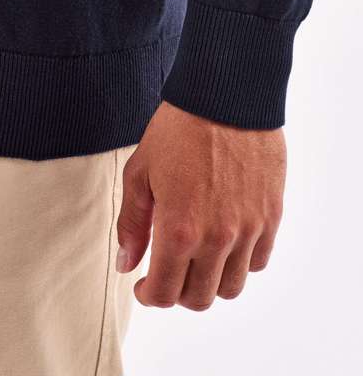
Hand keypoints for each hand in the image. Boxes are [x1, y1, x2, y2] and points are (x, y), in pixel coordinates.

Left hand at [116, 100, 286, 310]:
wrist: (224, 98)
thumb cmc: (176, 131)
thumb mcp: (140, 174)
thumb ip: (132, 225)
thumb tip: (126, 264)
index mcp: (178, 230)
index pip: (164, 293)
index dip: (149, 296)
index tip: (144, 285)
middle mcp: (217, 238)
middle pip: (199, 298)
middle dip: (176, 292)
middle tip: (167, 271)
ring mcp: (249, 229)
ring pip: (231, 287)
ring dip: (209, 281)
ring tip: (196, 258)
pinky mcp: (271, 214)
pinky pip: (259, 260)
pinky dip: (240, 262)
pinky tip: (224, 241)